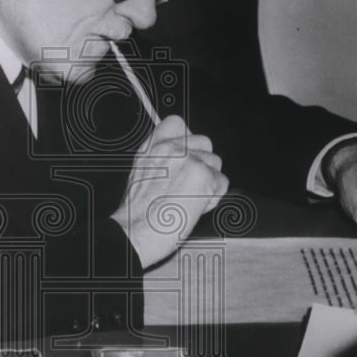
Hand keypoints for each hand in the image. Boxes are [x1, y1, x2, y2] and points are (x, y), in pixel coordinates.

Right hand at [112, 115, 229, 267]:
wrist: (135, 233)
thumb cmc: (137, 213)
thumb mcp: (141, 174)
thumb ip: (161, 158)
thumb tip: (181, 156)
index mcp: (153, 147)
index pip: (177, 123)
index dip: (186, 139)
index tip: (186, 155)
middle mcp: (171, 148)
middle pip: (204, 142)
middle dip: (202, 163)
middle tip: (188, 185)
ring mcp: (189, 160)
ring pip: (215, 163)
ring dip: (209, 182)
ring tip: (189, 199)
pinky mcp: (204, 176)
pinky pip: (221, 184)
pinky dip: (213, 198)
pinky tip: (195, 208)